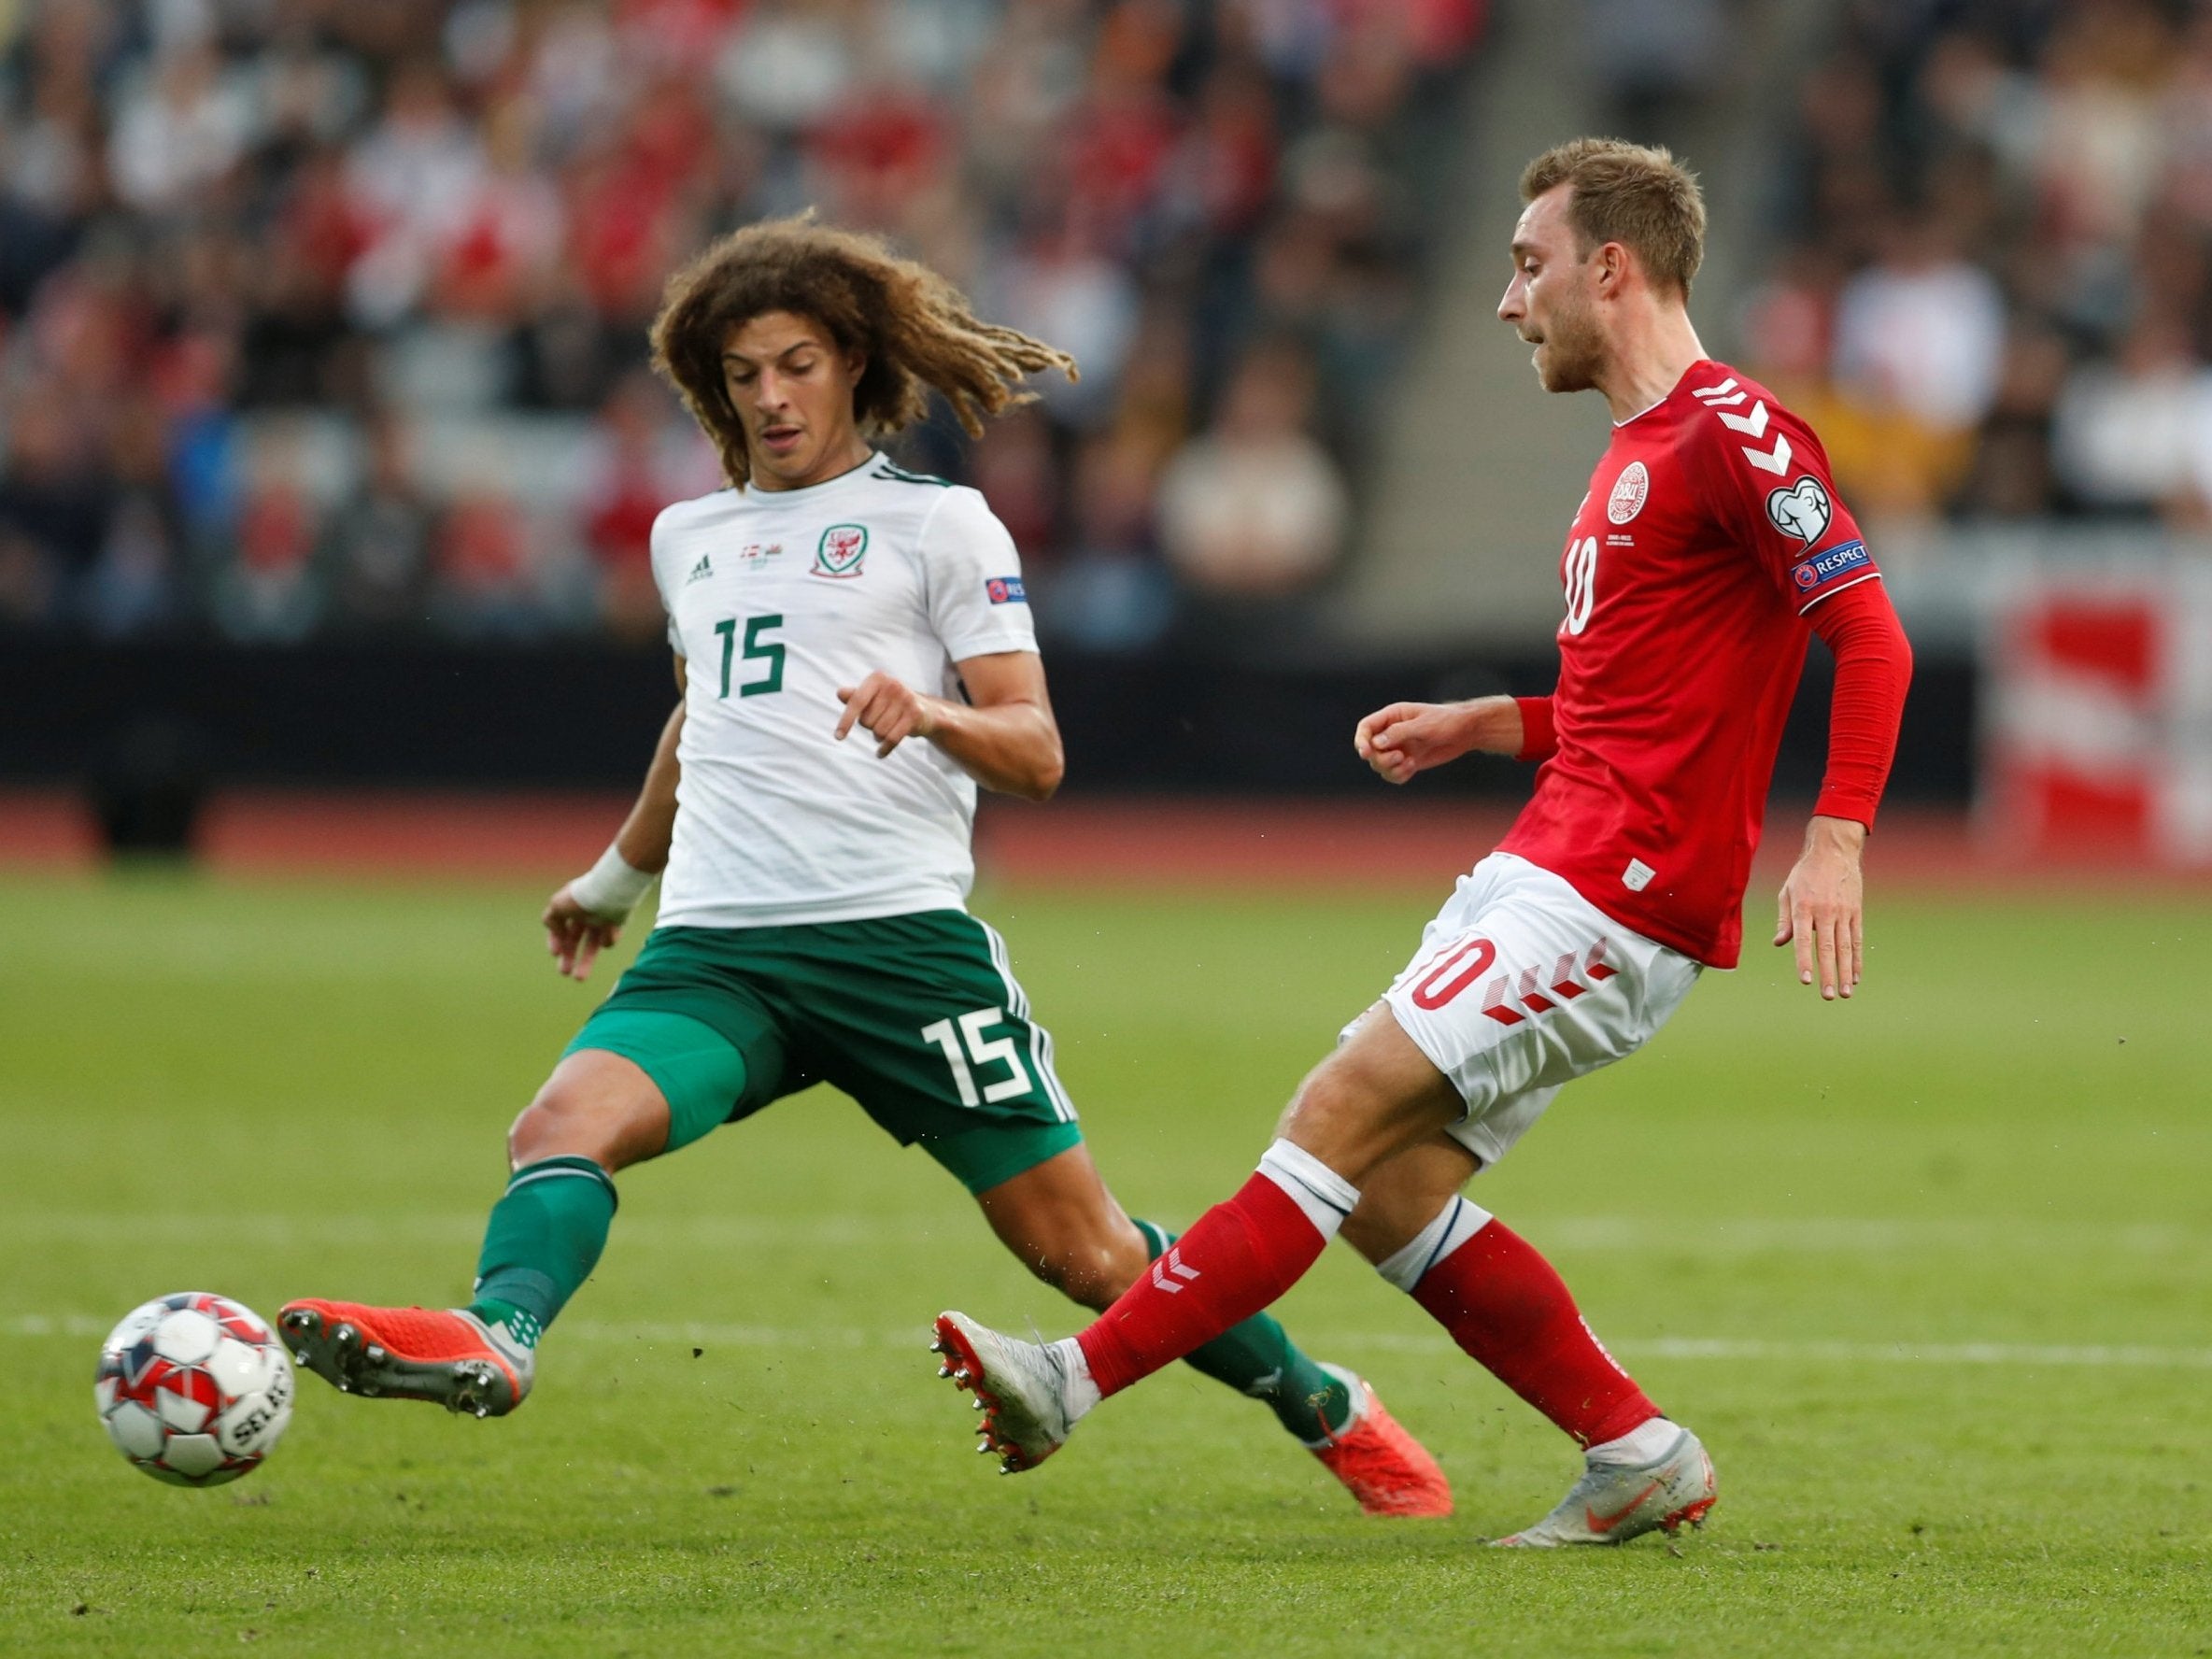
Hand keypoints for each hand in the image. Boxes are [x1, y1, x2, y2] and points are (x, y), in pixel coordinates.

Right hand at [542, 883, 622, 981]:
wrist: (611, 890)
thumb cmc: (581, 897)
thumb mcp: (556, 906)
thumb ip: (551, 920)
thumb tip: (557, 934)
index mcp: (570, 908)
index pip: (561, 929)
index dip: (556, 941)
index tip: (555, 953)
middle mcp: (586, 915)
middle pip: (576, 940)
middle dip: (569, 957)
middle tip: (564, 973)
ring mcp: (602, 920)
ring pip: (593, 945)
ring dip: (585, 962)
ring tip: (578, 979)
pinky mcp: (618, 924)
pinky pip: (609, 939)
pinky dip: (607, 939)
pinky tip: (608, 930)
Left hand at [836, 671, 938, 756]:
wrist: (925, 711)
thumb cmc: (891, 704)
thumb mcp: (872, 697)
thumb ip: (855, 696)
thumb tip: (840, 693)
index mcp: (878, 678)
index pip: (856, 702)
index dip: (846, 721)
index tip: (838, 737)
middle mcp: (892, 684)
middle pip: (867, 720)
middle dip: (869, 727)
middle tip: (879, 722)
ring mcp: (906, 699)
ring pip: (879, 731)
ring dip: (878, 737)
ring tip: (886, 730)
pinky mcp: (915, 714)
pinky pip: (892, 739)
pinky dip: (884, 749)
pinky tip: (880, 754)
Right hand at [1354, 698, 1516, 783]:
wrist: (1466, 732)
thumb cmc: (1446, 721)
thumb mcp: (1424, 725)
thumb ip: (1399, 733)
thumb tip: (1376, 743)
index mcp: (1392, 717)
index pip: (1366, 728)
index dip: (1361, 740)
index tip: (1366, 753)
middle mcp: (1391, 733)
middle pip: (1370, 751)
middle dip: (1381, 758)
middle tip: (1399, 757)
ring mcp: (1399, 748)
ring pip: (1379, 765)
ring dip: (1390, 769)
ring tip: (1409, 764)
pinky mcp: (1407, 761)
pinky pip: (1392, 774)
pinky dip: (1399, 775)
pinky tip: (1413, 767)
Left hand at [1774, 815, 1865, 1000]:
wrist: (1834, 851)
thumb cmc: (1805, 873)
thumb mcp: (1787, 891)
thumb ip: (1784, 919)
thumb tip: (1780, 943)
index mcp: (1804, 908)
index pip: (1803, 940)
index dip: (1804, 961)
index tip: (1806, 981)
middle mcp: (1825, 912)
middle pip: (1827, 948)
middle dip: (1827, 974)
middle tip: (1827, 995)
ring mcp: (1843, 912)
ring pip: (1845, 947)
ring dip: (1844, 972)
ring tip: (1844, 993)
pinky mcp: (1856, 912)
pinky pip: (1857, 939)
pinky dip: (1856, 959)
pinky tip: (1854, 976)